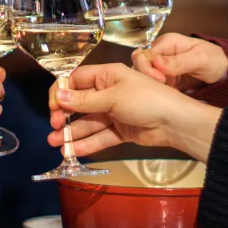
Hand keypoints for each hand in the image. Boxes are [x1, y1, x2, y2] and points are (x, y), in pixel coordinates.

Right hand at [48, 63, 222, 160]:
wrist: (175, 122)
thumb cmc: (145, 100)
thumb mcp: (113, 97)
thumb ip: (85, 100)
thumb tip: (58, 97)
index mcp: (107, 75)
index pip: (76, 80)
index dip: (61, 92)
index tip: (52, 107)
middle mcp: (108, 92)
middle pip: (79, 103)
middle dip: (64, 115)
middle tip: (54, 127)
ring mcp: (114, 113)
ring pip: (88, 123)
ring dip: (71, 133)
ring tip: (55, 144)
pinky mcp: (121, 131)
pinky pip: (100, 136)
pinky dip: (86, 144)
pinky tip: (72, 151)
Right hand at [131, 33, 227, 89]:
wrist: (223, 72)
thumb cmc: (214, 60)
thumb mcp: (199, 59)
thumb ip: (179, 62)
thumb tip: (157, 62)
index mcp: (167, 43)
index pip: (144, 54)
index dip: (147, 68)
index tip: (160, 79)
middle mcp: (160, 53)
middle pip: (140, 64)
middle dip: (147, 77)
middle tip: (163, 86)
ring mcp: (161, 67)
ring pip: (144, 76)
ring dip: (150, 84)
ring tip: (164, 91)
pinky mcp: (164, 79)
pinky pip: (152, 84)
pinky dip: (156, 90)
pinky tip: (165, 95)